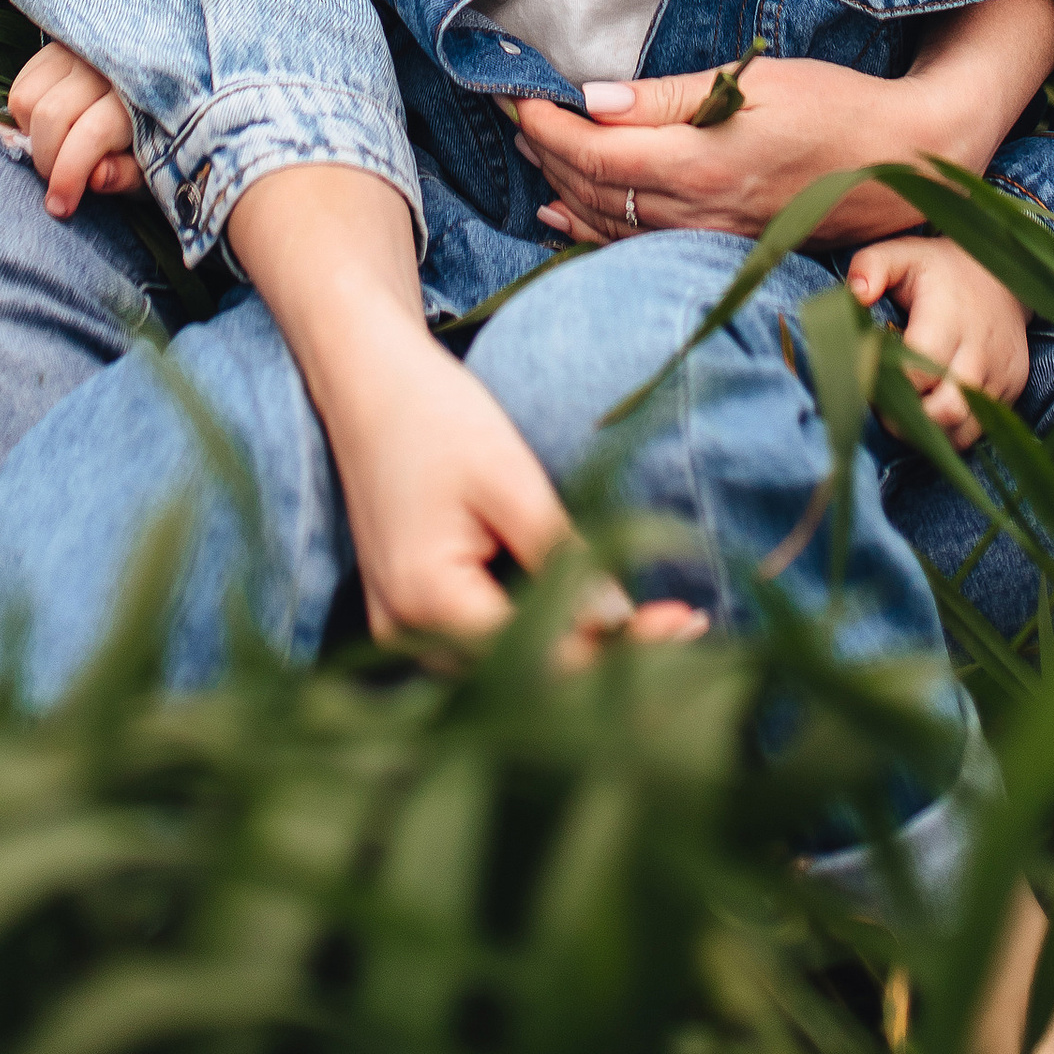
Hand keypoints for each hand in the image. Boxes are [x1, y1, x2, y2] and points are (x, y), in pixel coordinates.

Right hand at [8, 33, 147, 217]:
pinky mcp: (55, 47)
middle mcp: (106, 65)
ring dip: (33, 135)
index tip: (60, 207)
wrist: (156, 95)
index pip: (92, 133)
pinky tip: (49, 128)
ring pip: (28, 98)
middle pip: (52, 114)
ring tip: (57, 150)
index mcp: (141, 96)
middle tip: (59, 183)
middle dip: (47, 160)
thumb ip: (126, 175)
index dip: (69, 175)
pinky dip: (26, 115)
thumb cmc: (153, 142)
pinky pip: (21, 84)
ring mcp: (77, 51)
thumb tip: (96, 178)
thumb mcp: (150, 169)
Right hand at [227, 163, 702, 664]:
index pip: (539, 659)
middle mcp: (405, 635)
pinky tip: (595, 614)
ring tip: (656, 625)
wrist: (363, 378)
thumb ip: (563, 555)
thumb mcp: (510, 477)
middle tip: (691, 625)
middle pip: (523, 676)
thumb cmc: (433, 413)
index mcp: (426, 601)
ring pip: (505, 666)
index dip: (619, 653)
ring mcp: (401, 630)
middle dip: (608, 658)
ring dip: (578, 651)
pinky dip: (541, 632)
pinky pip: (483, 643)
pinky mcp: (409, 614)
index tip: (689, 622)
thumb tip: (624, 624)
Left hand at [517, 54, 939, 249]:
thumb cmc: (834, 106)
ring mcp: (710, 238)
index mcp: (698, 164)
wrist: (905, 162)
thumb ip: (665, 98)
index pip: (591, 151)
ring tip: (529, 156)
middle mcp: (696, 212)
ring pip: (608, 222)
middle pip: (591, 188)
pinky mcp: (724, 248)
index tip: (514, 96)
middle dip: (542, 151)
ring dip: (560, 189)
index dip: (544, 125)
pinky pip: (638, 245)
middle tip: (512, 115)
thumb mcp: (753, 82)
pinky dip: (591, 229)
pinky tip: (564, 218)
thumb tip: (591, 101)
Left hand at [845, 234, 1030, 447]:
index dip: (888, 388)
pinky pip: (979, 430)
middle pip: (944, 411)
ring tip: (907, 411)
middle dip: (907, 421)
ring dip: (929, 432)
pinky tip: (932, 410)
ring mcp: (1000, 374)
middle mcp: (979, 352)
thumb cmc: (939, 269)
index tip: (868, 383)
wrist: (1001, 275)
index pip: (917, 373)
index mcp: (949, 319)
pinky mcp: (1011, 389)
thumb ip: (870, 266)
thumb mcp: (902, 253)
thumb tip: (855, 297)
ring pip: (963, 431)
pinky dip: (952, 431)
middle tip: (884, 408)